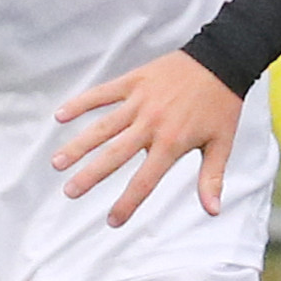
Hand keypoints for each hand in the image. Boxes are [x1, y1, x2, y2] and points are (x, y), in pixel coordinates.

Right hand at [51, 51, 246, 225]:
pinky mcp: (134, 81)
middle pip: (115, 155)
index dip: (128, 202)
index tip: (112, 220)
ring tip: (58, 162)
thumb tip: (213, 210)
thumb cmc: (221, 103)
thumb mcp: (221, 143)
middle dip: (91, 176)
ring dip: (79, 145)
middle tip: (70, 192)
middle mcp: (151, 124)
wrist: (222, 59)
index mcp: (172, 142)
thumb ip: (211, 178)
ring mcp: (140, 101)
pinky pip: (103, 94)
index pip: (145, 180)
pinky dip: (82, 103)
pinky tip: (61, 115)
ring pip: (103, 127)